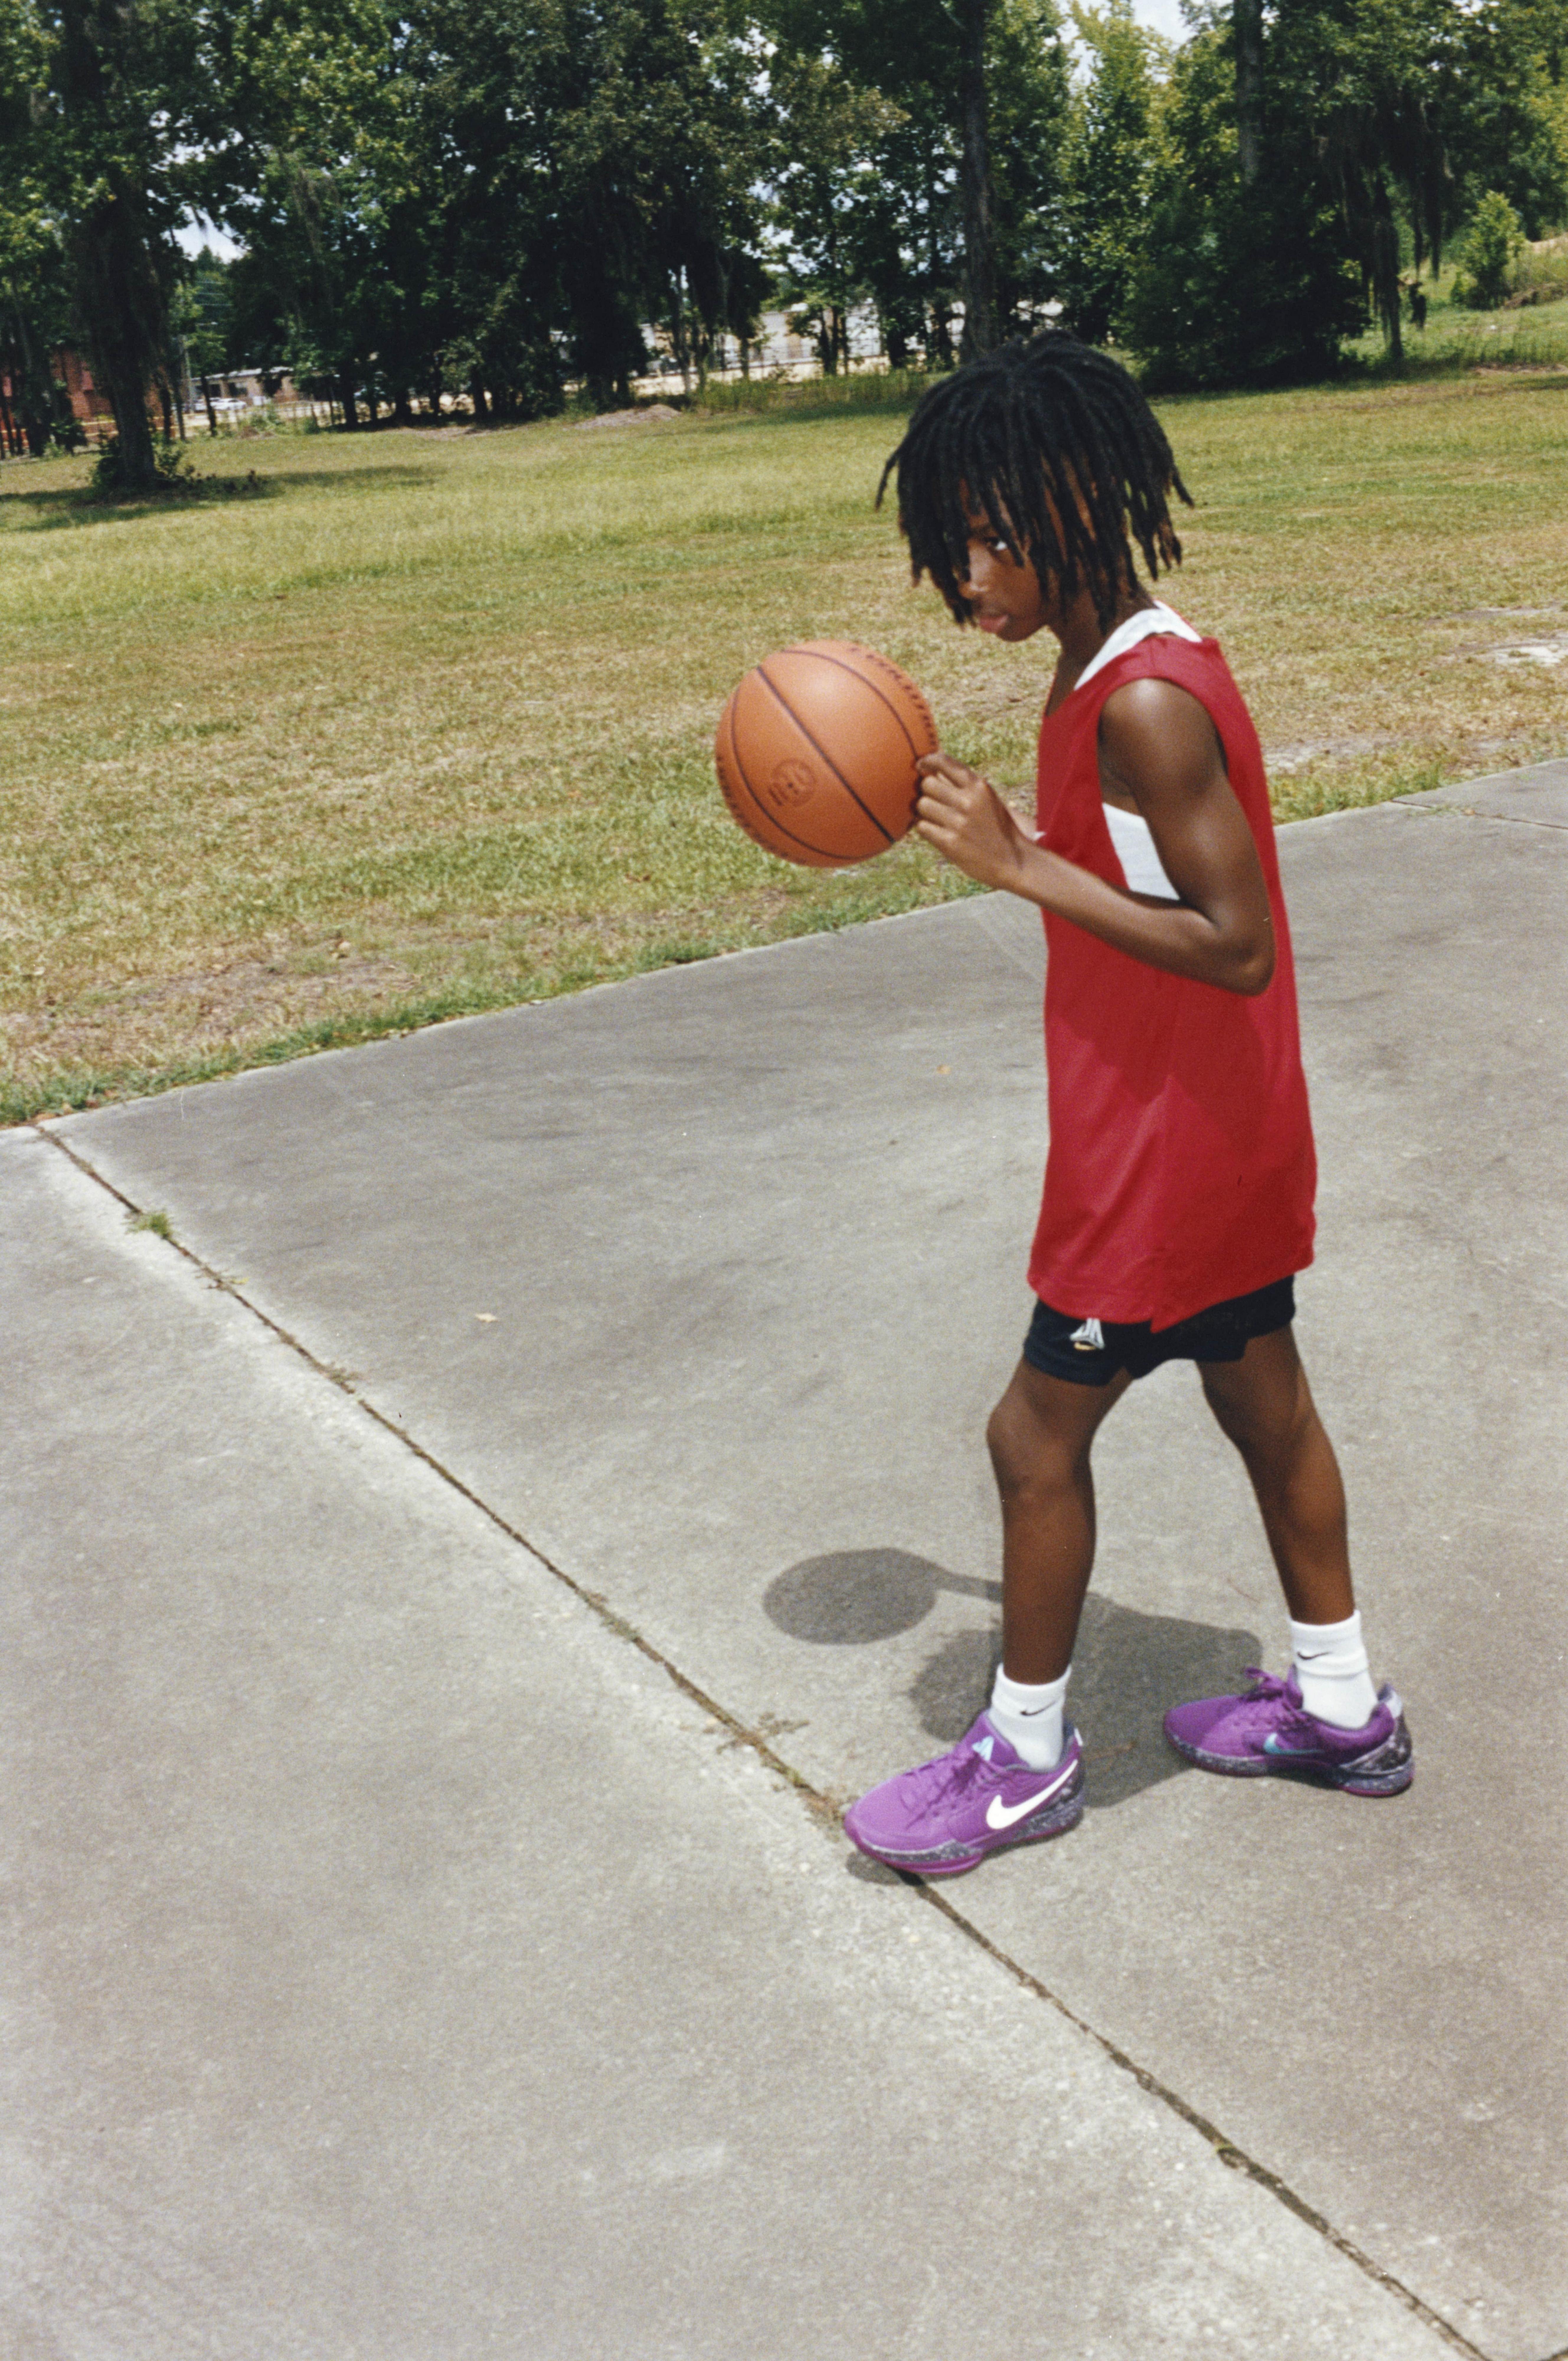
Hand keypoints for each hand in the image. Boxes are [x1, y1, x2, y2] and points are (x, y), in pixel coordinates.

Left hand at [915, 752, 1030, 890]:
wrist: (1013, 861)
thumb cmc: (997, 828)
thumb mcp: (988, 799)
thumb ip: (964, 784)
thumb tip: (935, 768)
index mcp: (979, 786)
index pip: (944, 762)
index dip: (927, 761)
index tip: (920, 766)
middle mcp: (968, 801)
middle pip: (927, 783)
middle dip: (926, 792)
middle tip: (933, 802)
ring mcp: (958, 822)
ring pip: (921, 805)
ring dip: (923, 812)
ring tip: (936, 819)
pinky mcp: (949, 843)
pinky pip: (922, 827)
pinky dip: (925, 829)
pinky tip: (936, 833)